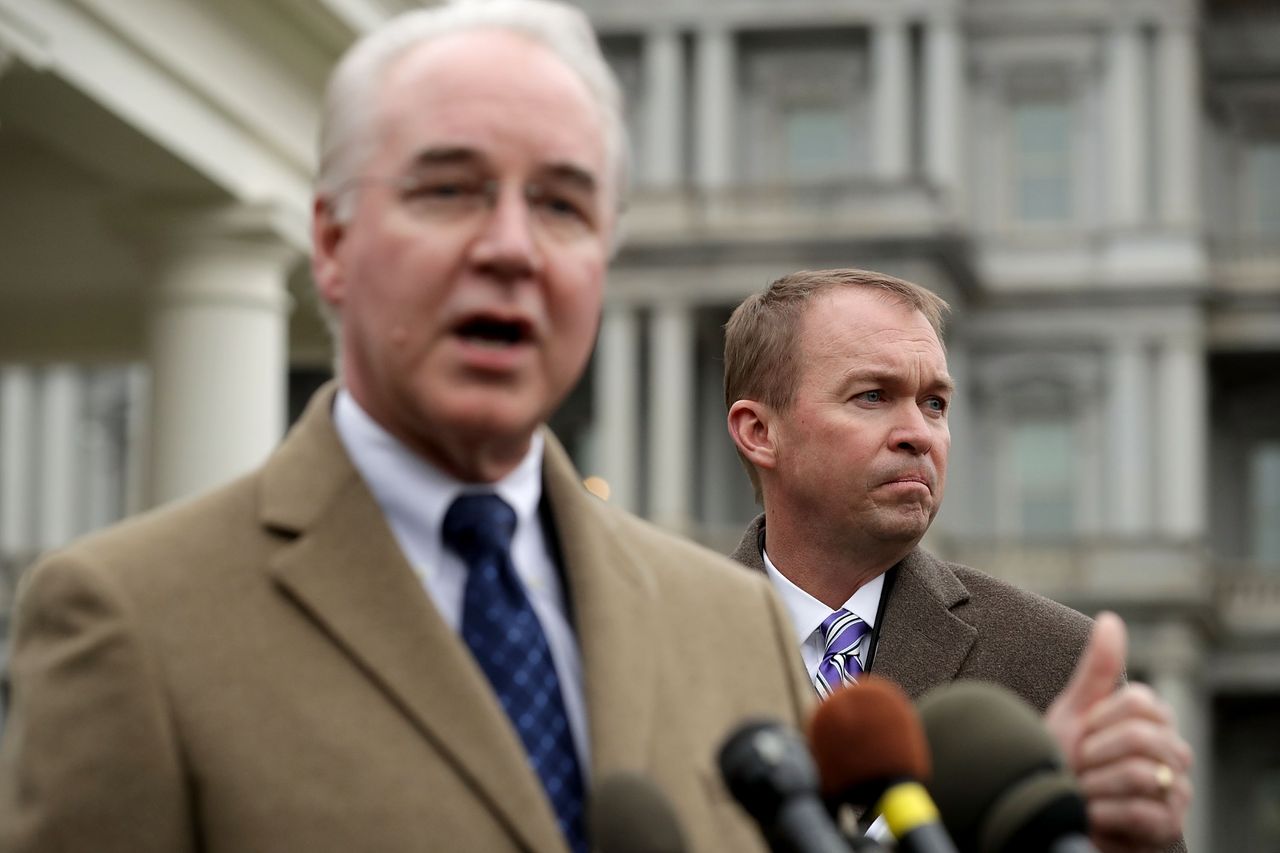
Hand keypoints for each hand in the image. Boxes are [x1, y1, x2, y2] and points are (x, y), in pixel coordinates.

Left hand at [1044, 612, 1192, 852]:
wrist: (1061, 815)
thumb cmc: (1068, 760)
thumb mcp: (1075, 711)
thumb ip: (1097, 669)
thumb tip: (1110, 619)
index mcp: (1154, 720)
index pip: (1138, 700)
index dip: (1099, 718)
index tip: (1083, 733)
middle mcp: (1174, 753)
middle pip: (1140, 736)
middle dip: (1094, 752)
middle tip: (1080, 765)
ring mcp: (1176, 791)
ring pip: (1140, 773)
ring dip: (1095, 783)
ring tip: (1084, 789)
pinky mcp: (1168, 826)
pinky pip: (1140, 811)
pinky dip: (1103, 811)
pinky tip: (1091, 812)